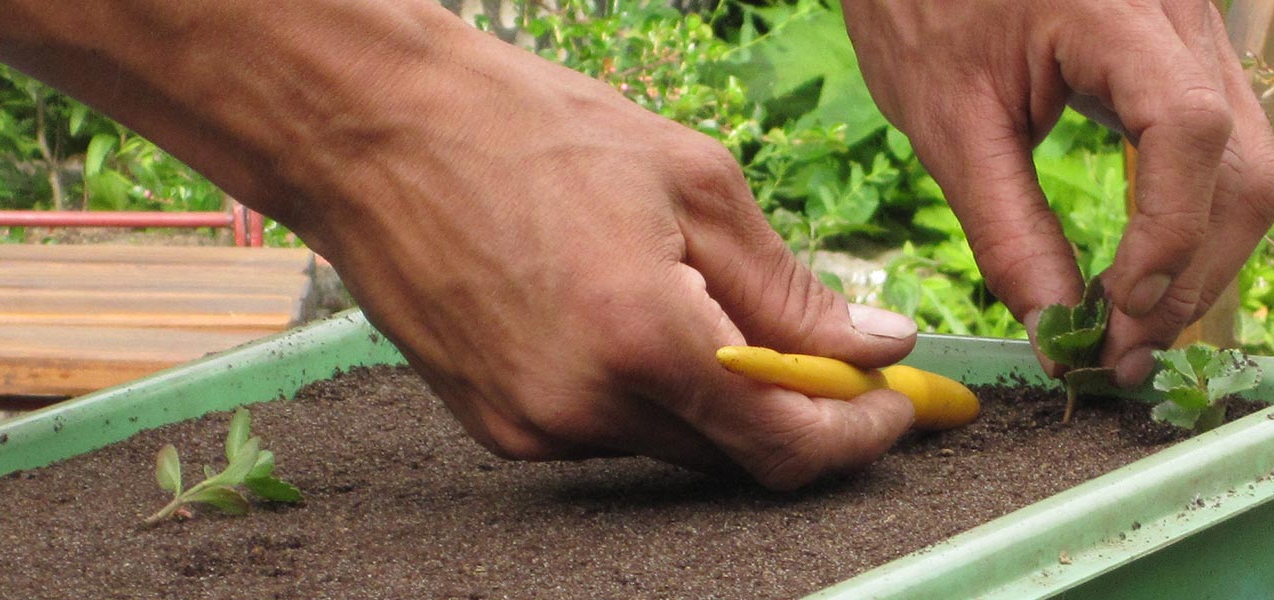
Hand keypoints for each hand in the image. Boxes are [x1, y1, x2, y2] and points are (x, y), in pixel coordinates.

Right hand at [289, 24, 922, 489]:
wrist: (376, 130)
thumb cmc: (530, 131)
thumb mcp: (695, 183)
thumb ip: (791, 288)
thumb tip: (876, 347)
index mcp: (645, 339)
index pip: (787, 443)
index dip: (858, 435)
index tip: (896, 406)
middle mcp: (587, 405)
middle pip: (736, 456)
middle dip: (796, 413)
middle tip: (831, 355)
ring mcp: (536, 427)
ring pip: (674, 444)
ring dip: (714, 397)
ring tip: (698, 299)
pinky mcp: (498, 430)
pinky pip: (609, 431)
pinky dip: (644, 391)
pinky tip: (624, 314)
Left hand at [842, 0, 1273, 383]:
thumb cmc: (922, 6)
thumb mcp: (946, 124)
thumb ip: (1007, 230)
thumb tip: (1059, 335)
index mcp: (1118, 11)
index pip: (1189, 130)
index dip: (1168, 235)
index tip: (1114, 311)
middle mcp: (1182, 15)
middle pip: (1243, 168)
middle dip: (1192, 275)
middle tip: (1123, 354)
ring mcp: (1197, 34)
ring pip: (1248, 169)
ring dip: (1200, 261)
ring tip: (1129, 329)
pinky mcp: (1189, 59)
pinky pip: (1223, 152)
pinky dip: (1191, 221)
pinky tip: (1141, 273)